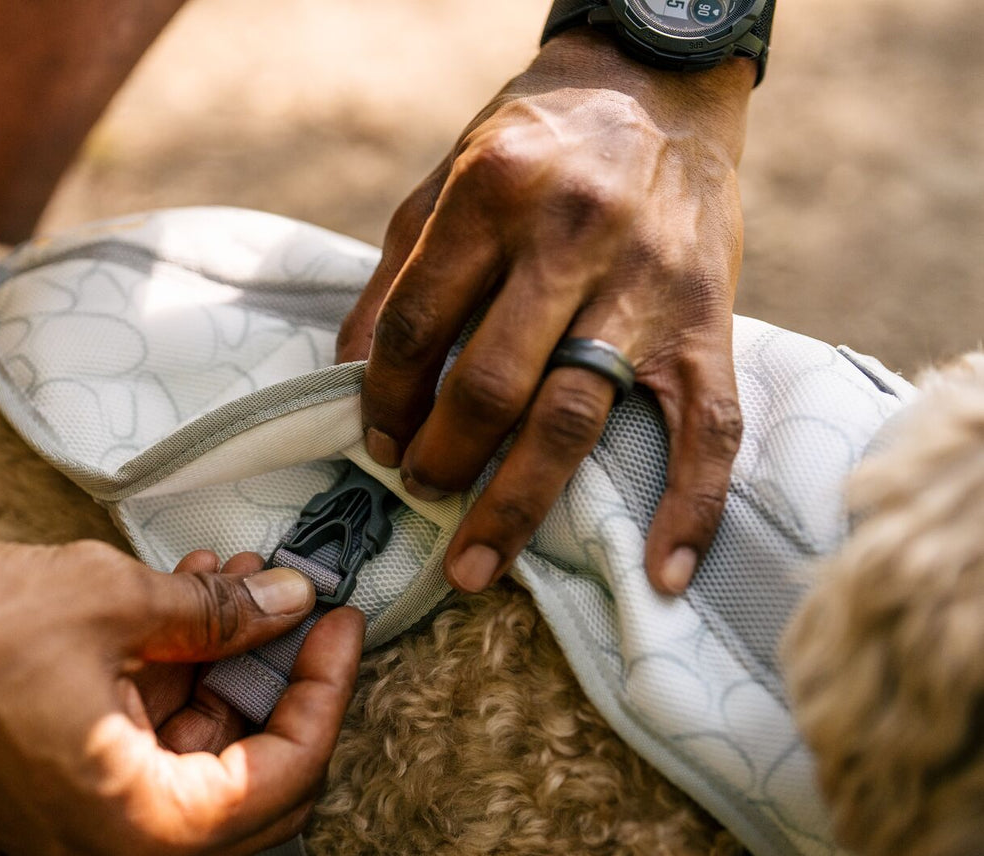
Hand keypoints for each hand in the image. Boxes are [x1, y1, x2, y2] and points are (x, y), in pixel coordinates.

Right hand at [0, 541, 361, 855]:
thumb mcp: (112, 602)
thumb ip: (218, 612)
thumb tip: (290, 599)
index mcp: (146, 829)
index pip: (288, 771)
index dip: (326, 687)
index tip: (341, 620)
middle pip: (253, 778)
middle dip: (277, 682)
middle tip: (293, 602)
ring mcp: (89, 833)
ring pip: (200, 758)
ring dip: (221, 670)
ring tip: (227, 580)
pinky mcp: (62, 801)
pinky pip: (147, 751)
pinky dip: (171, 685)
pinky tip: (178, 606)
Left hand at [337, 31, 753, 595]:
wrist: (660, 86)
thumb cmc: (536, 141)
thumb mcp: (444, 182)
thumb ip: (395, 278)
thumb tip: (344, 377)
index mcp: (493, 193)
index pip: (417, 327)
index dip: (383, 397)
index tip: (375, 440)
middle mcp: (572, 236)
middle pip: (488, 384)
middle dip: (439, 459)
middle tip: (419, 489)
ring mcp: (645, 285)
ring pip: (572, 418)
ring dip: (515, 503)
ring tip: (473, 560)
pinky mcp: (706, 321)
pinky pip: (708, 427)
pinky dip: (690, 506)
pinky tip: (662, 571)